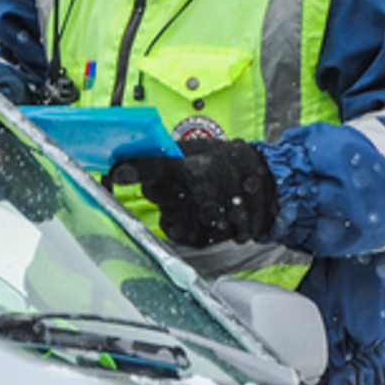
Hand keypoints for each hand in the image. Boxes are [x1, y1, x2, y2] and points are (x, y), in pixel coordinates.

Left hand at [110, 138, 277, 247]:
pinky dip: (181, 221)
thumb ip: (169, 153)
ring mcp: (197, 218)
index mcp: (192, 166)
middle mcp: (193, 194)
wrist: (268, 189)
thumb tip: (133, 154)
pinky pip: (174, 229)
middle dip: (158, 184)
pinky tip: (198, 210)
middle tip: (177, 178)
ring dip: (171, 204)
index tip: (116, 172)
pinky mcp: (201, 237)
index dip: (132, 170)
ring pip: (163, 211)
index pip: (153, 167)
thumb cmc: (232, 164)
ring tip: (195, 194)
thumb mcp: (202, 147)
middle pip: (153, 191)